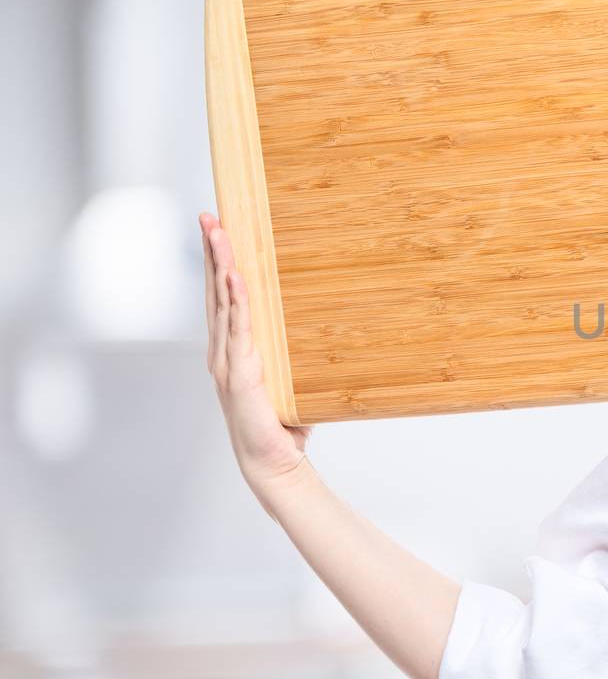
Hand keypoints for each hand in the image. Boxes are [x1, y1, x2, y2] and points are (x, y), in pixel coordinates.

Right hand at [201, 211, 314, 494]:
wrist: (273, 463)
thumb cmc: (281, 426)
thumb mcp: (289, 380)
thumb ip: (296, 358)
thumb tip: (328, 334)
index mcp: (232, 351)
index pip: (222, 298)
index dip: (217, 264)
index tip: (217, 230)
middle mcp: (223, 352)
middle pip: (215, 291)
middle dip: (211, 251)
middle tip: (208, 215)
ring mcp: (228, 361)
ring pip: (223, 302)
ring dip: (220, 264)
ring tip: (217, 231)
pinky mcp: (241, 373)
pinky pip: (238, 328)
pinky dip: (235, 299)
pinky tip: (234, 274)